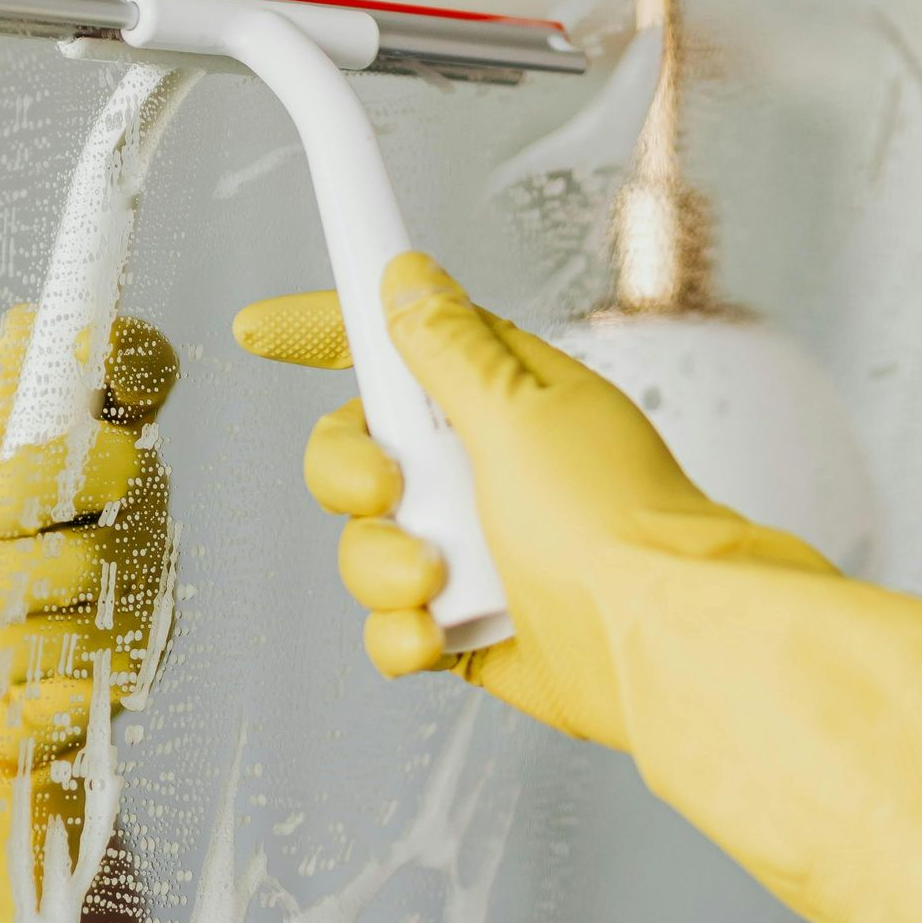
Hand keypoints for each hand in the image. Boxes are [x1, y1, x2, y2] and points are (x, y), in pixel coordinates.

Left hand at [0, 306, 175, 922]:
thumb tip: (31, 321)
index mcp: (94, 436)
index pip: (142, 371)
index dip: (126, 356)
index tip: (90, 365)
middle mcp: (137, 502)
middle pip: (114, 464)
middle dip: (18, 495)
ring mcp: (145, 582)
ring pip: (85, 564)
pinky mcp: (135, 660)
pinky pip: (76, 648)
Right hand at [235, 251, 921, 922]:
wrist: (658, 645)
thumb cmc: (612, 524)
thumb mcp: (517, 408)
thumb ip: (448, 348)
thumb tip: (407, 277)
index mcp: (497, 397)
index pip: (392, 346)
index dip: (323, 332)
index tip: (264, 331)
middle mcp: (482, 468)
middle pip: (355, 452)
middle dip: (350, 476)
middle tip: (390, 492)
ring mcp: (474, 550)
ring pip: (365, 547)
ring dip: (383, 567)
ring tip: (439, 582)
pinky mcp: (470, 626)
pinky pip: (392, 626)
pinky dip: (404, 635)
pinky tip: (439, 634)